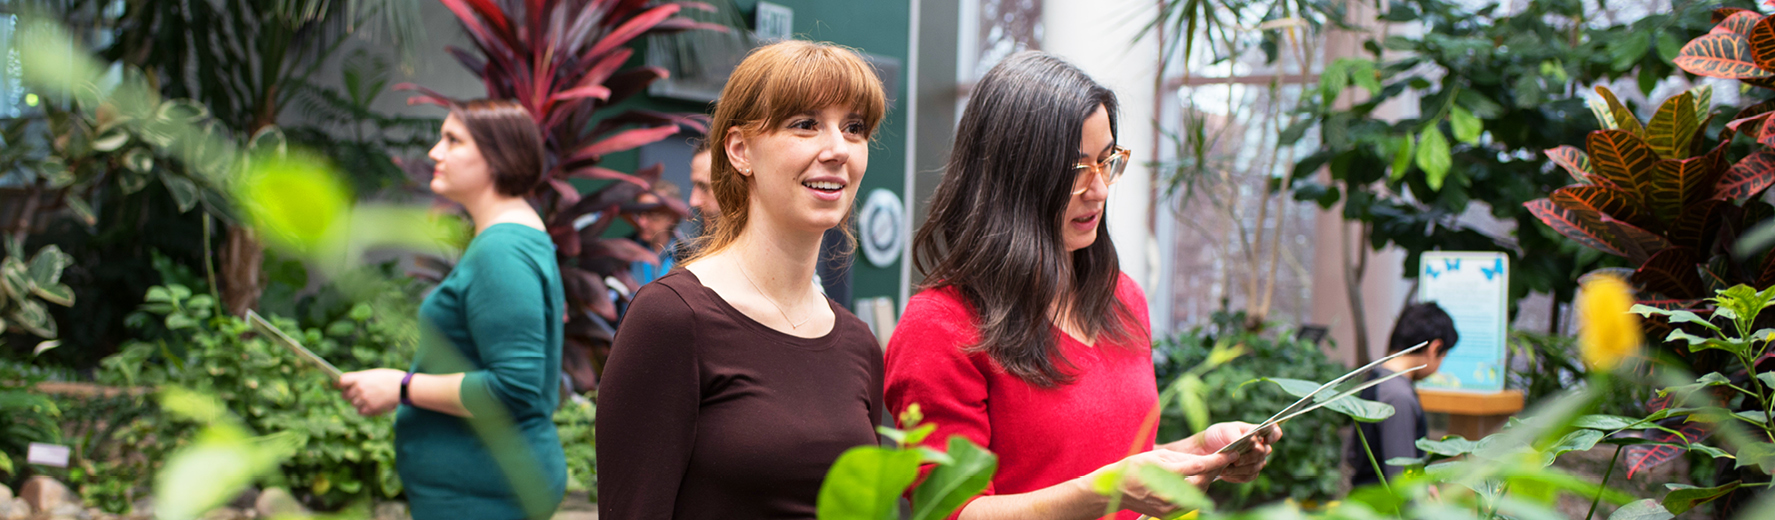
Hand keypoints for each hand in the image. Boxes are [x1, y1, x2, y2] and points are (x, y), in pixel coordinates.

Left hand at [338, 369, 405, 415]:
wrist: (403, 387)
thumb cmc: (390, 378)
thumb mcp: (373, 374)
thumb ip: (360, 379)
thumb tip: (349, 385)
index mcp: (360, 378)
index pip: (341, 381)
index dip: (339, 384)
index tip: (339, 385)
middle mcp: (359, 389)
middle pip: (345, 395)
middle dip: (349, 395)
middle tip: (357, 393)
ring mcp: (364, 399)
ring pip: (353, 404)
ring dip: (358, 402)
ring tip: (370, 398)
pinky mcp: (370, 408)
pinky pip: (360, 411)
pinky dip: (364, 409)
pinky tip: (372, 405)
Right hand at [1076, 449, 1236, 516]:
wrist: (1116, 491)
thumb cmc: (1134, 468)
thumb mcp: (1157, 456)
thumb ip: (1182, 458)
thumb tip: (1204, 460)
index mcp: (1167, 475)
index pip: (1200, 466)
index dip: (1218, 460)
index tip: (1231, 453)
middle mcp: (1170, 494)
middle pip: (1203, 482)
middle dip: (1213, 471)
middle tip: (1220, 461)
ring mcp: (1170, 507)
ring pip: (1198, 494)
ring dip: (1205, 482)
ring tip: (1207, 470)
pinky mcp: (1169, 515)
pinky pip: (1189, 502)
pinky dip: (1194, 492)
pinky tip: (1194, 482)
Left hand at [1160, 422, 1279, 483]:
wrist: (1204, 451)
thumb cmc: (1216, 436)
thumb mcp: (1223, 430)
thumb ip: (1236, 434)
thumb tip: (1249, 440)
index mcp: (1256, 432)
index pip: (1273, 431)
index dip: (1274, 435)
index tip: (1267, 439)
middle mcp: (1260, 446)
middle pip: (1264, 452)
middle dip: (1248, 456)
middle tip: (1234, 459)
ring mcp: (1256, 461)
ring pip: (1256, 466)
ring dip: (1241, 468)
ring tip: (1225, 467)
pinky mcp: (1249, 473)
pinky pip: (1249, 476)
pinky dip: (1237, 475)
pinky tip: (1226, 473)